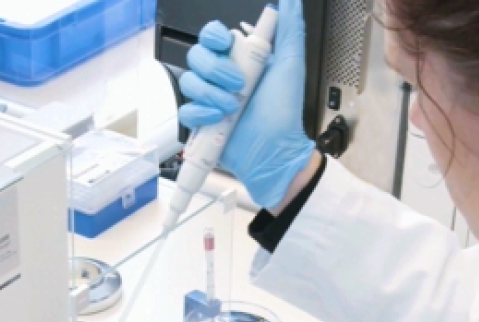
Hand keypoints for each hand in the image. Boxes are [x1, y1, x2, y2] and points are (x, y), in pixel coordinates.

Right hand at [178, 0, 316, 209]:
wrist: (275, 150)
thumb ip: (290, 29)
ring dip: (211, 93)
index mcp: (239, 59)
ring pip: (189, 81)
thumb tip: (292, 1)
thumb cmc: (284, 112)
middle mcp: (221, 76)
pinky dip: (201, 113)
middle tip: (239, 84)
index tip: (226, 44)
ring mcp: (209, 99)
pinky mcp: (200, 122)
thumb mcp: (291, 64)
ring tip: (232, 106)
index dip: (213, 36)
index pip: (211, 35)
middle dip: (216, 69)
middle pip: (196, 55)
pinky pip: (186, 109)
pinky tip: (218, 119)